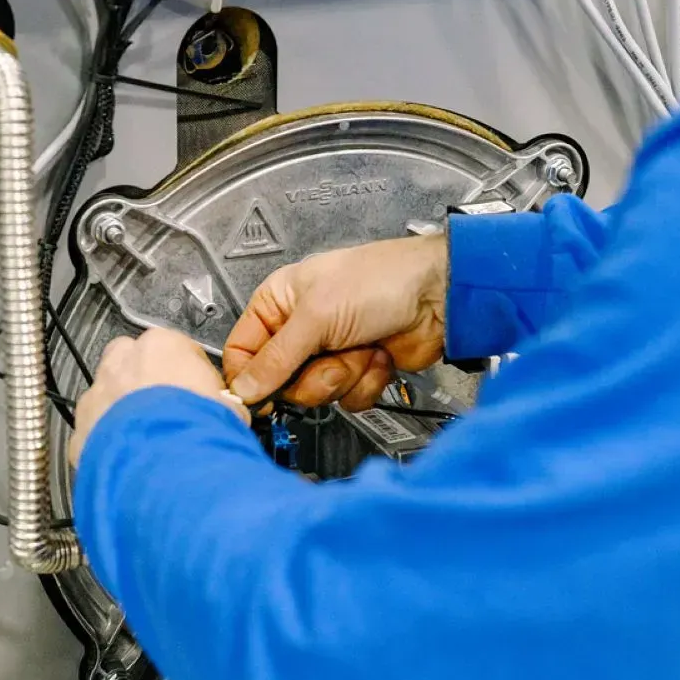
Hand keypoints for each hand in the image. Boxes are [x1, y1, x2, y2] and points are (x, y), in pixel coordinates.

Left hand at [69, 327, 249, 466]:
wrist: (166, 469)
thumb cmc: (197, 431)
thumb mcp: (230, 409)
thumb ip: (221, 403)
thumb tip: (227, 414)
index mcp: (162, 347)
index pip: (177, 349)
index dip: (189, 374)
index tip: (197, 394)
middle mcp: (123, 363)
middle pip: (131, 361)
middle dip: (146, 381)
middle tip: (169, 409)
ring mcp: (98, 394)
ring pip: (107, 394)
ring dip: (124, 411)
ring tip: (149, 439)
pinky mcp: (81, 429)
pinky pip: (93, 431)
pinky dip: (106, 442)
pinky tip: (129, 458)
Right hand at [223, 234, 446, 410]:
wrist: (437, 296)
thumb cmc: (379, 281)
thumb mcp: (316, 316)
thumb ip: (275, 358)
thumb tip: (243, 388)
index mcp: (278, 304)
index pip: (242, 351)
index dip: (248, 378)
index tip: (258, 396)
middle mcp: (301, 329)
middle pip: (281, 381)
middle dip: (312, 375)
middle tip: (331, 354)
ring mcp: (331, 352)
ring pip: (316, 394)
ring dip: (343, 376)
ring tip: (361, 348)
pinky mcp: (358, 370)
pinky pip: (347, 399)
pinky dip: (366, 381)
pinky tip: (378, 355)